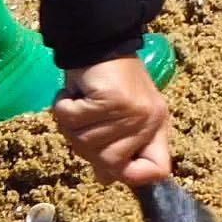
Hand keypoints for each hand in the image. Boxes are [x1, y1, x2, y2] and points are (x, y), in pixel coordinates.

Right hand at [53, 56, 175, 186]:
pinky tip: (72, 93)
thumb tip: (105, 179)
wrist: (98, 42)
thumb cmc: (108, 82)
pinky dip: (63, 107)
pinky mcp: (112, 99)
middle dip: (86, 145)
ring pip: (86, 144)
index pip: (157, 169)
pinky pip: (73, 121)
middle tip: (85, 119)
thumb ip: (115, 148)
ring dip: (71, 124)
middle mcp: (149, 121)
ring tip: (79, 102)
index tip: (109, 167)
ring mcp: (133, 111)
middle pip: (109, 164)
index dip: (133, 175)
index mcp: (156, 127)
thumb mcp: (117, 118)